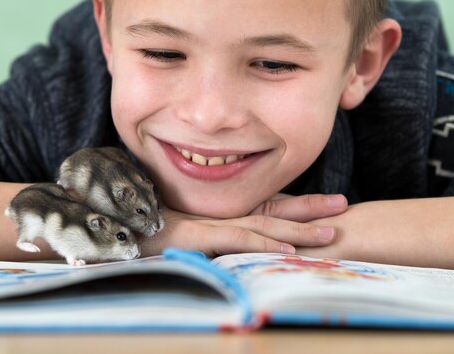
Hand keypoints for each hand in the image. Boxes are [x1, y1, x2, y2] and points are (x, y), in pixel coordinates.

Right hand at [141, 194, 347, 257]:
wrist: (111, 223)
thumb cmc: (140, 227)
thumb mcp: (178, 230)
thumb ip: (201, 233)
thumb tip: (217, 243)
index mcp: (218, 211)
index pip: (264, 206)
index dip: (294, 205)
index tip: (323, 204)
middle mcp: (219, 213)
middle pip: (273, 210)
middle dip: (309, 209)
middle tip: (342, 205)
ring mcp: (210, 222)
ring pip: (264, 224)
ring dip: (299, 229)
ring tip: (332, 232)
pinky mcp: (198, 235)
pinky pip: (238, 239)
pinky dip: (265, 243)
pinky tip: (289, 250)